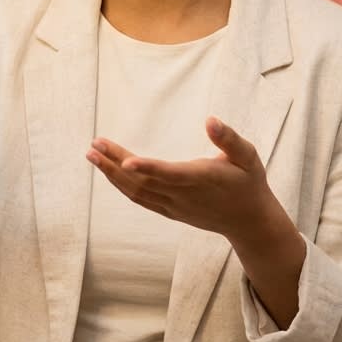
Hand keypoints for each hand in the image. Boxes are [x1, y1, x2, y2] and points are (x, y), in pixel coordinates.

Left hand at [85, 117, 276, 240]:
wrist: (249, 221)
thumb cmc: (248, 182)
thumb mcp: (247, 157)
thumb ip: (229, 139)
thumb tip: (210, 120)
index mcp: (202, 179)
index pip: (170, 174)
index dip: (147, 167)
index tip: (125, 160)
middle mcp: (184, 195)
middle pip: (144, 180)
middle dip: (116, 163)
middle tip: (94, 145)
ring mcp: (174, 206)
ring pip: (137, 192)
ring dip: (112, 174)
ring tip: (92, 155)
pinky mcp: (169, 211)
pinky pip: (141, 199)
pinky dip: (122, 186)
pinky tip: (109, 171)